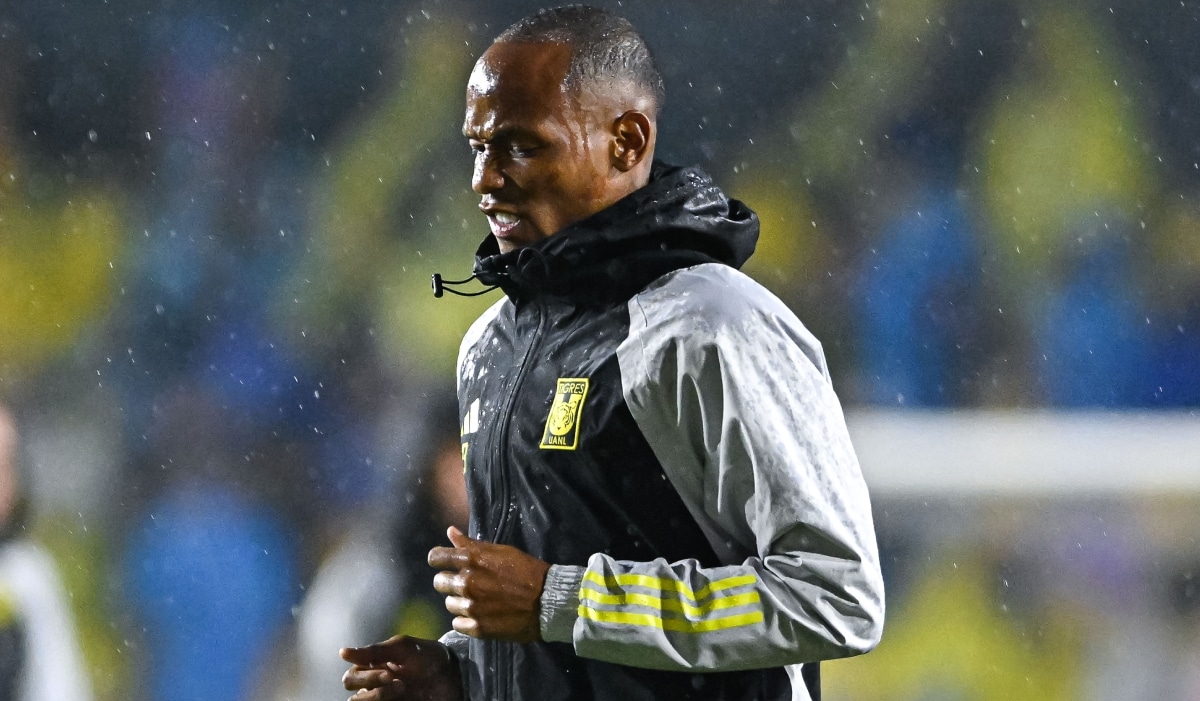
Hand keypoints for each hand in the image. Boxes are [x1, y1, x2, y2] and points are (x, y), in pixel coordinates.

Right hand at [340, 636, 460, 700]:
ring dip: (377, 697)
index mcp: (373, 667)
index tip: (389, 673)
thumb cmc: (428, 657)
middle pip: (352, 693)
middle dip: (371, 685)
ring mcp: (383, 699)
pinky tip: (401, 697)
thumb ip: (374, 651)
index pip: (351, 677)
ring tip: (402, 689)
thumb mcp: (403, 648)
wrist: (453, 676)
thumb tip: (342, 653)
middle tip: (395, 680)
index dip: (365, 676)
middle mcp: (374, 686)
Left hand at [428, 526, 551, 641]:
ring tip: (478, 601)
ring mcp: (471, 607)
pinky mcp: (477, 628)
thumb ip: (472, 544)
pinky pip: (457, 623)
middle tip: (467, 585)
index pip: (435, 558)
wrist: (547, 601)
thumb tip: (450, 532)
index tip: (444, 563)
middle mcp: (467, 583)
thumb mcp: (501, 551)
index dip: (438, 560)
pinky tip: (480, 615)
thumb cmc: (526, 571)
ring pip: (449, 604)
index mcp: (471, 560)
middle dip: (449, 582)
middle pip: (438, 582)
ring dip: (460, 602)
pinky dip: (466, 620)